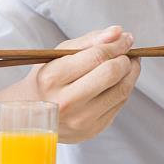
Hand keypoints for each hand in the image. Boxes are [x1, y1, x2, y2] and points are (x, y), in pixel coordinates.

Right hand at [0, 26, 140, 142]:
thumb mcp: (59, 54)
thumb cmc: (47, 79)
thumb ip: (89, 40)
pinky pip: (119, 105)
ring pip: (121, 91)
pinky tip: (118, 82)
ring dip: (131, 73)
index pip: (96, 56)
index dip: (117, 45)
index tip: (125, 39)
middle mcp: (66, 102)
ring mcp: (80, 119)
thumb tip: (118, 33)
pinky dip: (123, 89)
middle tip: (127, 53)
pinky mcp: (92, 130)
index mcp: (52, 78)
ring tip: (127, 64)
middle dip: (126, 59)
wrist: (33, 114)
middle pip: (111, 74)